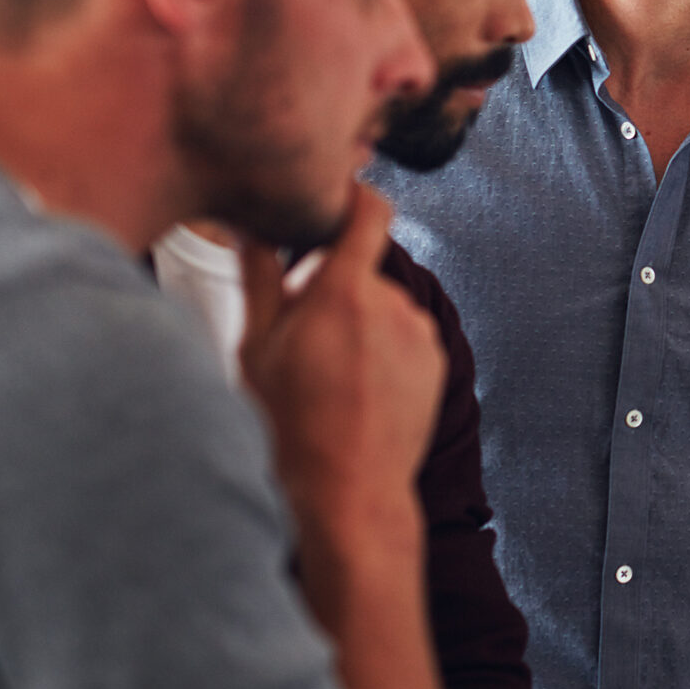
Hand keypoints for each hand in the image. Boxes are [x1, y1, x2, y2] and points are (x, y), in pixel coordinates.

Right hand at [236, 186, 445, 532]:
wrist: (348, 492)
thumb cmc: (290, 426)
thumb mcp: (256, 348)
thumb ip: (259, 276)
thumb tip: (252, 223)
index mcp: (345, 293)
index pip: (369, 210)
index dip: (354, 196)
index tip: (334, 201)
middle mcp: (394, 306)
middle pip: (362, 270)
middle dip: (333, 288)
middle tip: (301, 337)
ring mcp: (421, 335)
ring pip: (382, 306)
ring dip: (358, 322)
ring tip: (328, 376)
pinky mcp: (437, 362)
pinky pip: (403, 336)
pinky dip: (382, 350)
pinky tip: (356, 390)